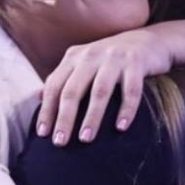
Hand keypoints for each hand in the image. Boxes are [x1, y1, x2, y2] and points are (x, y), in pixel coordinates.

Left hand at [37, 19, 184, 145]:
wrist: (147, 41)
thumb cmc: (110, 60)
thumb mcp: (83, 64)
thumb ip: (63, 78)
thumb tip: (36, 97)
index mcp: (74, 57)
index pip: (54, 85)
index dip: (47, 109)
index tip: (43, 134)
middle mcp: (91, 55)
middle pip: (73, 90)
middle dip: (65, 118)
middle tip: (60, 142)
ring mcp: (114, 58)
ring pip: (99, 91)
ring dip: (92, 116)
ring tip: (86, 139)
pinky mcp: (136, 62)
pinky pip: (131, 90)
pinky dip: (126, 109)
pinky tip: (121, 128)